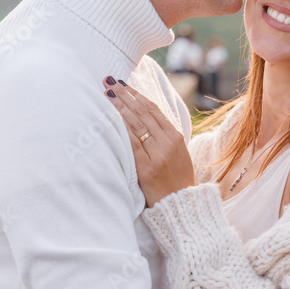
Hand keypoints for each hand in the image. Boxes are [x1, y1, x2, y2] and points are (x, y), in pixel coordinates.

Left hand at [102, 78, 195, 206]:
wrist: (182, 206)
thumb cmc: (177, 181)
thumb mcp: (177, 154)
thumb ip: (164, 138)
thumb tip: (144, 120)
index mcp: (175, 136)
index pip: (153, 109)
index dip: (137, 95)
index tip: (124, 85)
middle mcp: (168, 142)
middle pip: (143, 112)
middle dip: (125, 95)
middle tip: (110, 82)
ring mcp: (158, 155)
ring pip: (137, 124)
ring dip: (120, 107)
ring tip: (107, 94)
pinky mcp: (147, 168)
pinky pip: (132, 144)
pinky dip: (121, 129)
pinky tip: (111, 118)